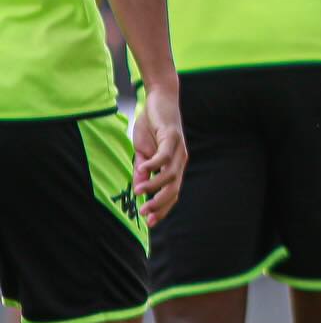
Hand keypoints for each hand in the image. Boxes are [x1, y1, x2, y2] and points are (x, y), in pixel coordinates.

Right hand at [133, 82, 186, 225]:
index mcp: (174, 166)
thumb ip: (141, 170)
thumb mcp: (142, 153)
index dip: (162, 208)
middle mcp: (180, 159)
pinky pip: (165, 155)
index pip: (172, 193)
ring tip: (138, 192)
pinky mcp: (172, 136)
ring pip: (171, 174)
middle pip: (175, 188)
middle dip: (160, 204)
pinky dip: (154, 165)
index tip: (149, 222)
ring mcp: (178, 148)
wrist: (159, 100)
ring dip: (154, 185)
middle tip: (145, 214)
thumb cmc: (151, 127)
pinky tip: (141, 170)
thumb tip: (138, 188)